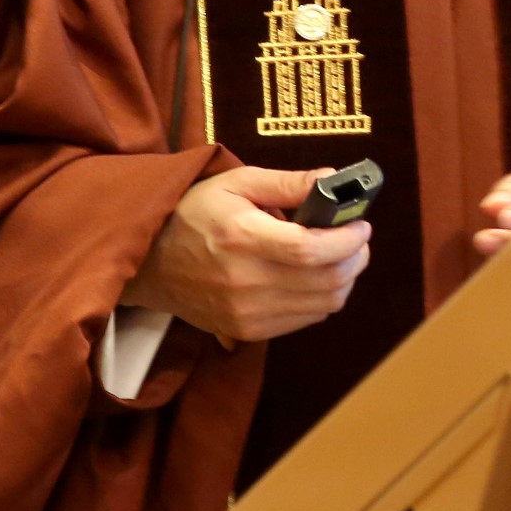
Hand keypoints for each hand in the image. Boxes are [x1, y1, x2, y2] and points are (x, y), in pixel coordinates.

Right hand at [128, 166, 370, 341]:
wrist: (149, 262)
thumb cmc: (193, 213)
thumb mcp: (236, 182)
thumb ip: (287, 183)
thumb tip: (333, 180)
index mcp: (241, 238)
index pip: (310, 250)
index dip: (347, 240)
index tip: (361, 224)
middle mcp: (244, 282)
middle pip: (325, 282)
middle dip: (355, 258)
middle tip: (358, 238)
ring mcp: (246, 313)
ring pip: (323, 305)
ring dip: (344, 280)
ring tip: (339, 255)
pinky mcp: (247, 331)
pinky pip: (304, 320)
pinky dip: (322, 298)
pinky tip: (314, 277)